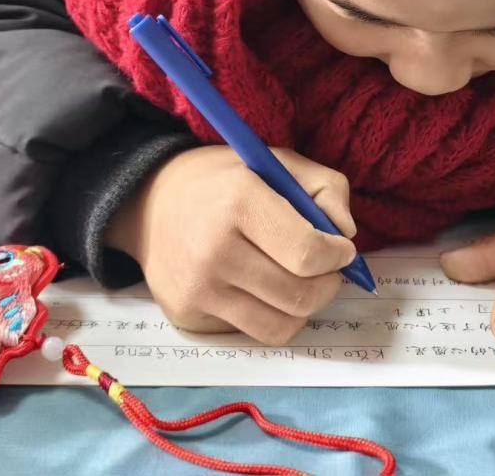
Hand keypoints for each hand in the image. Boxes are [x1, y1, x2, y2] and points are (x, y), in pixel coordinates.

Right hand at [107, 145, 357, 344]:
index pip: (307, 253)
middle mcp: (214, 249)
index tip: (342, 250)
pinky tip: (261, 289)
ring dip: (304, 307)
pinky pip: (251, 332)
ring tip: (300, 282)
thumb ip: (326, 187)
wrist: (148, 202)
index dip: (338, 257)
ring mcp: (197, 288)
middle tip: (327, 270)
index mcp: (239, 200)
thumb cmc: (224, 180)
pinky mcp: (187, 315)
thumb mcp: (277, 162)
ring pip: (280, 325)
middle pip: (299, 295)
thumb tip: (346, 234)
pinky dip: (269, 316)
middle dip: (328, 285)